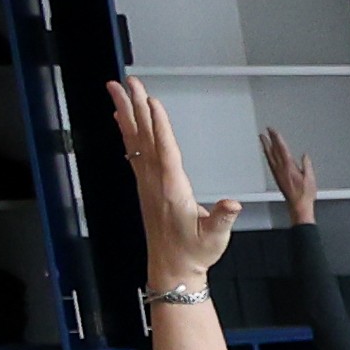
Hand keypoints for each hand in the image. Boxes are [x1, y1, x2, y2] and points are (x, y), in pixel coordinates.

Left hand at [106, 80, 238, 280]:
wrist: (172, 267)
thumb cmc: (194, 252)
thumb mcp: (215, 238)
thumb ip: (222, 218)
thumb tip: (233, 204)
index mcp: (172, 190)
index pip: (165, 151)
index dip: (159, 126)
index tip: (152, 102)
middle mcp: (155, 182)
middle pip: (144, 137)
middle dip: (136, 108)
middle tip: (128, 82)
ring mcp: (146, 181)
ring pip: (134, 139)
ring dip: (125, 112)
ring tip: (116, 89)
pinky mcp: (144, 184)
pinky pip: (132, 150)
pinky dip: (126, 131)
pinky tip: (121, 118)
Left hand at [258, 127, 318, 226]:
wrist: (298, 206)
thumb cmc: (305, 194)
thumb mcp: (310, 179)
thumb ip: (307, 166)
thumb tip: (304, 156)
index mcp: (289, 167)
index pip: (282, 149)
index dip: (277, 139)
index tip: (273, 131)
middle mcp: (281, 169)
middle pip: (273, 151)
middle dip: (269, 140)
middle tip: (265, 131)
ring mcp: (277, 173)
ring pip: (269, 156)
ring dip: (265, 146)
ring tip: (262, 139)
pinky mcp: (276, 177)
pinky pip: (270, 162)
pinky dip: (267, 155)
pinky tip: (266, 153)